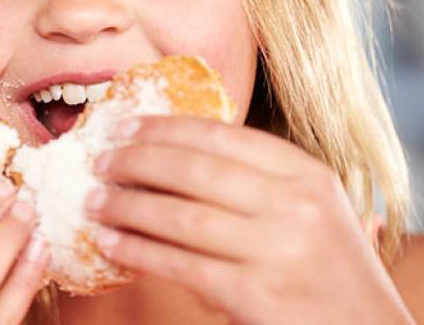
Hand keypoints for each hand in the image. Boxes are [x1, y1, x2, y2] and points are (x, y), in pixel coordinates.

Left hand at [85, 116, 413, 324]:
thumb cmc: (329, 269)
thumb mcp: (312, 209)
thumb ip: (258, 181)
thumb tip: (170, 155)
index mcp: (306, 174)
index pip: (222, 135)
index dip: (164, 127)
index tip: (124, 126)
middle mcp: (295, 205)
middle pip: (195, 169)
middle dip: (137, 160)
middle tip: (99, 160)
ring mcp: (278, 251)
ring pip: (181, 216)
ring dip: (127, 205)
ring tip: (93, 200)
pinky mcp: (257, 297)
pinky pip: (181, 266)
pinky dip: (138, 252)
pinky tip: (111, 243)